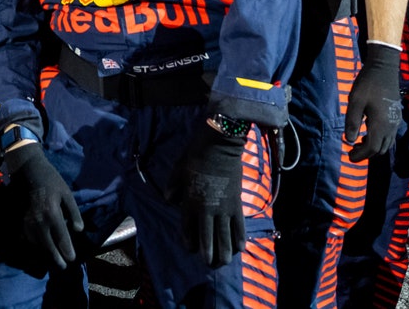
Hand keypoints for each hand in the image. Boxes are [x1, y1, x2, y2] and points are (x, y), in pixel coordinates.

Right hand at [4, 142, 83, 270]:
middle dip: (56, 258)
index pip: (61, 238)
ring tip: (53, 260)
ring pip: (38, 244)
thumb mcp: (67, 194)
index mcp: (53, 214)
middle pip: (49, 246)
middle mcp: (39, 222)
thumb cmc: (51, 181)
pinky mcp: (21, 221)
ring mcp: (28, 223)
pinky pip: (28, 239)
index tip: (72, 259)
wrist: (29, 172)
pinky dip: (35, 246)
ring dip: (46, 254)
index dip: (67, 251)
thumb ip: (74, 213)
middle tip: (63, 266)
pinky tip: (40, 249)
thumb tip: (79, 230)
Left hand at [167, 123, 246, 266]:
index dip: (189, 242)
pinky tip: (240, 248)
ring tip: (223, 263)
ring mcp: (223, 208)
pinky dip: (239, 238)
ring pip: (224, 237)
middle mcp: (206, 210)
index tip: (191, 249)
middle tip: (210, 264)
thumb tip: (168, 200)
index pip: (188, 229)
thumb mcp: (178, 170)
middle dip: (208, 254)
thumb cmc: (196, 155)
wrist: (219, 145)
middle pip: (207, 238)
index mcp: (190, 202)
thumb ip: (173, 187)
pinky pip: (239, 226)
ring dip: (224, 252)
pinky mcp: (237, 204)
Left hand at [344, 43, 402, 160]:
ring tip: (359, 141)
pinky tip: (368, 130)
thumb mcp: (355, 102)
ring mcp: (396, 122)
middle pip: (381, 149)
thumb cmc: (367, 84)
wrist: (384, 69)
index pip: (372, 148)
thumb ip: (352, 122)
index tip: (349, 157)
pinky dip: (380, 139)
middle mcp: (391, 126)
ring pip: (387, 143)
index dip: (360, 156)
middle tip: (352, 149)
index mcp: (381, 124)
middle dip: (367, 153)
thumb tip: (349, 140)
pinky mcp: (397, 116)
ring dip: (374, 146)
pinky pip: (390, 135)